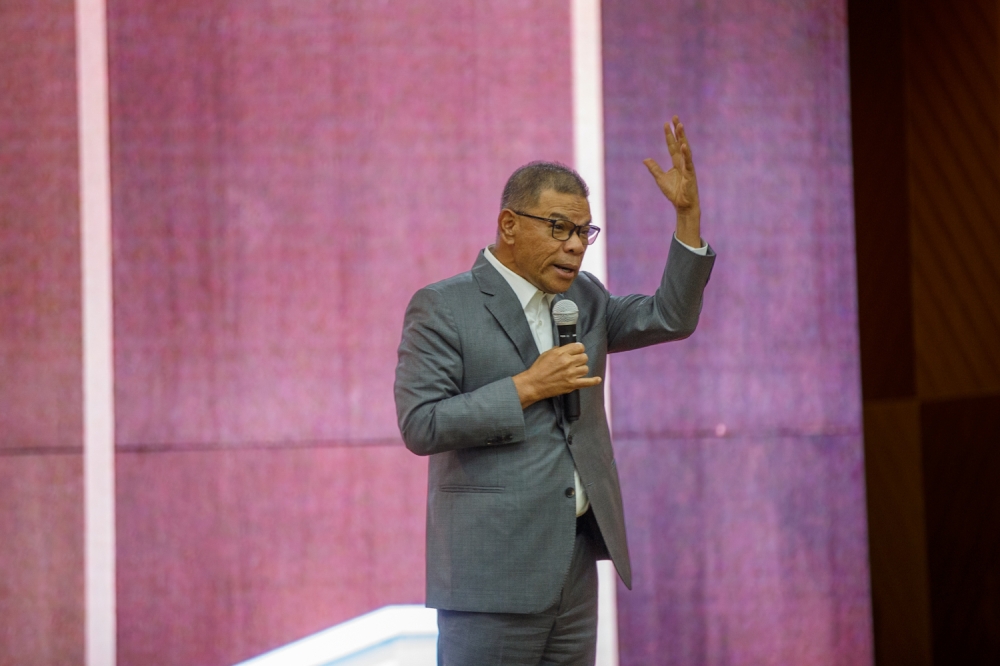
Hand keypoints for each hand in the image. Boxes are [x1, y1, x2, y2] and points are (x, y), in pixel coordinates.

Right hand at [512, 343, 601, 408]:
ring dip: (581, 369)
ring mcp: (571, 374)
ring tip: (575, 371)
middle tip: (575, 362)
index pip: (579, 347)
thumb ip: (558, 350)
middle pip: (584, 357)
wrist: (534, 384)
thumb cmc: (538, 369)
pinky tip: (598, 379)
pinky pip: (587, 382)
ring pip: (585, 368)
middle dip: (580, 359)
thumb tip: (566, 349)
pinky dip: (594, 381)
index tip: (578, 351)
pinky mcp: (572, 385)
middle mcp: (568, 362)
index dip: (579, 349)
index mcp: (561, 353)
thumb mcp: (546, 354)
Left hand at [643, 116, 701, 246]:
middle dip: (677, 130)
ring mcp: (688, 167)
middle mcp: (683, 162)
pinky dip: (685, 153)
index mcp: (676, 163)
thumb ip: (654, 168)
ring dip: (682, 137)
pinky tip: (683, 145)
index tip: (666, 123)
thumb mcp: (660, 179)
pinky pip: (688, 162)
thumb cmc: (674, 193)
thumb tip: (645, 159)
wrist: (682, 205)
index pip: (672, 146)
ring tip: (680, 125)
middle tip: (675, 117)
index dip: (669, 135)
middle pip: (680, 142)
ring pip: (685, 149)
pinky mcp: (690, 174)